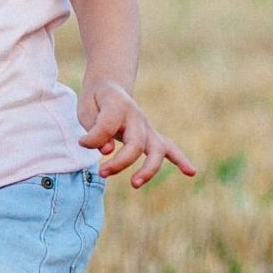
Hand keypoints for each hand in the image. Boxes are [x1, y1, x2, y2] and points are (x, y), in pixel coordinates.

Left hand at [78, 80, 197, 187]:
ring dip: (148, 169)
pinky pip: (169, 148)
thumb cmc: (95, 101)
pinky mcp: (151, 135)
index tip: (81, 142)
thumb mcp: (85, 109)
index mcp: (117, 104)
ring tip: (134, 184)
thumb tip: (107, 151)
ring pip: (157, 149)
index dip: (93, 139)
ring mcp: (146, 126)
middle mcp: (136, 116)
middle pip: (136, 143)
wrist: (108, 87)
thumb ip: (94, 130)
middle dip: (120, 162)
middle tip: (102, 173)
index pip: (107, 126)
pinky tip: (190, 172)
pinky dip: (180, 160)